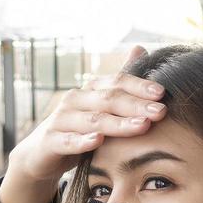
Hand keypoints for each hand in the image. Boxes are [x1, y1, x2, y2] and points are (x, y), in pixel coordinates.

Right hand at [8, 44, 165, 185]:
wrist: (40, 154)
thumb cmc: (78, 129)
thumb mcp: (100, 106)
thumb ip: (120, 82)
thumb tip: (140, 48)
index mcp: (90, 90)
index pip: (117, 83)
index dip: (140, 86)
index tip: (162, 93)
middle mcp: (75, 100)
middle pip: (108, 100)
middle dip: (136, 105)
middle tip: (161, 112)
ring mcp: (61, 120)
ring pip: (93, 120)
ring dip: (118, 123)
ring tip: (141, 126)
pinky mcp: (50, 141)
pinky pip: (67, 141)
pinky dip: (82, 141)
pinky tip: (97, 141)